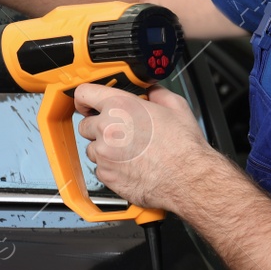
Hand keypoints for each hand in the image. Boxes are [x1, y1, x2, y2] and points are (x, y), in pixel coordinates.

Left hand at [74, 83, 206, 212]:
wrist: (186, 179)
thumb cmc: (182, 147)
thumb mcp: (175, 106)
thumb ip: (155, 93)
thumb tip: (150, 91)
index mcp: (121, 107)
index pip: (84, 93)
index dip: (84, 99)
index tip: (86, 104)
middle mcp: (108, 128)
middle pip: (85, 124)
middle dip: (98, 127)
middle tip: (118, 132)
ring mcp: (104, 153)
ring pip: (92, 148)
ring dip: (104, 149)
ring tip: (128, 152)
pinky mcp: (106, 174)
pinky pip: (100, 168)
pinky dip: (110, 167)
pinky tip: (129, 165)